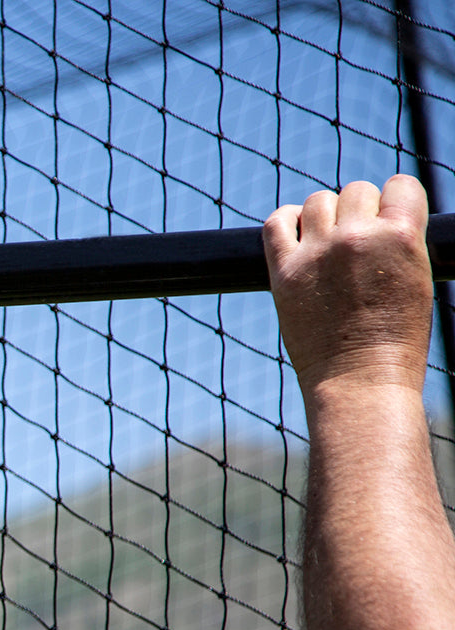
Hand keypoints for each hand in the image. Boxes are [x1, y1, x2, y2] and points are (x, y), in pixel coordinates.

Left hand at [262, 174, 433, 396]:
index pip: (399, 186)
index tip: (387, 223)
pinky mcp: (284, 273)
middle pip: (355, 192)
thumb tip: (377, 216)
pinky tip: (296, 236)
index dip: (393, 203)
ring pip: (318, 202)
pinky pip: (276, 223)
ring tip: (327, 244)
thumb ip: (396, 241)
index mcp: (400, 236)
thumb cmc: (395, 340)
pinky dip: (285, 221)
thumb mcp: (415, 278)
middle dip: (358, 212)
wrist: (358, 381)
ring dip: (324, 216)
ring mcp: (317, 254)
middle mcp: (356, 238)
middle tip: (356, 245)